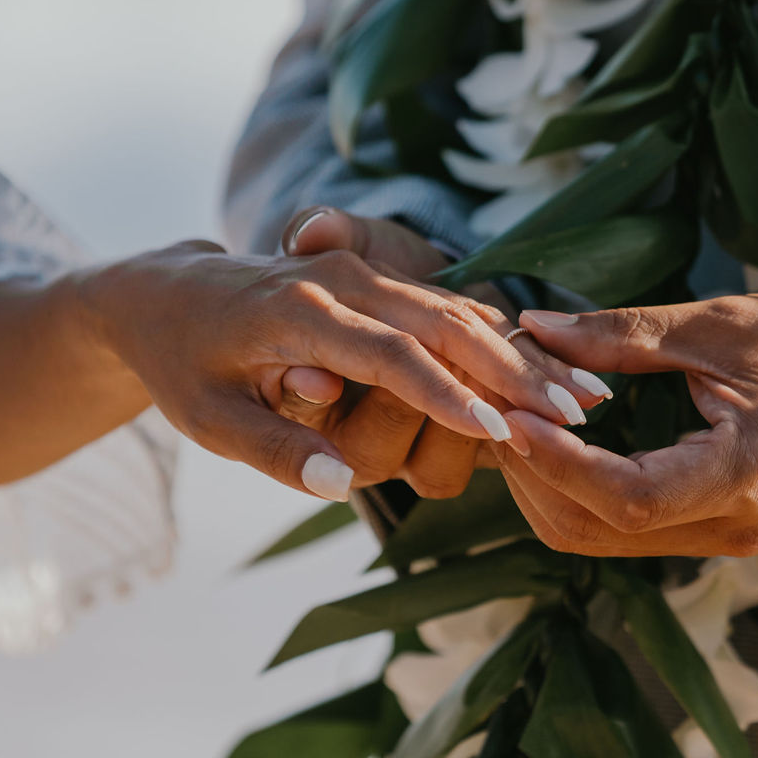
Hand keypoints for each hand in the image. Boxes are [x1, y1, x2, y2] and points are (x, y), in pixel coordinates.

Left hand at [72, 240, 579, 500]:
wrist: (167, 292)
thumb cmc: (185, 365)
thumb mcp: (209, 419)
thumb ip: (275, 449)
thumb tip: (342, 483)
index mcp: (296, 310)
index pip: (386, 354)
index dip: (445, 394)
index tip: (497, 432)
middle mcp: (341, 281)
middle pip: (444, 322)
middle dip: (511, 370)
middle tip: (574, 417)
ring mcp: (366, 274)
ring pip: (461, 310)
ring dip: (527, 354)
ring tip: (590, 397)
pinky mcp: (384, 281)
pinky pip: (456, 306)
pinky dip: (511, 337)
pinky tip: (562, 370)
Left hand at [495, 290, 757, 555]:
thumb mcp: (722, 326)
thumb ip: (625, 335)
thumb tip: (534, 326)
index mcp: (744, 477)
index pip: (625, 497)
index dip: (556, 461)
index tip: (511, 413)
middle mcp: (732, 527)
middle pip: (597, 531)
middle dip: (534, 474)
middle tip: (496, 405)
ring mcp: (726, 539)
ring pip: (604, 538)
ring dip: (550, 483)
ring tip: (518, 416)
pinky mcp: (719, 529)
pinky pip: (630, 527)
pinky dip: (582, 486)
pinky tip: (561, 435)